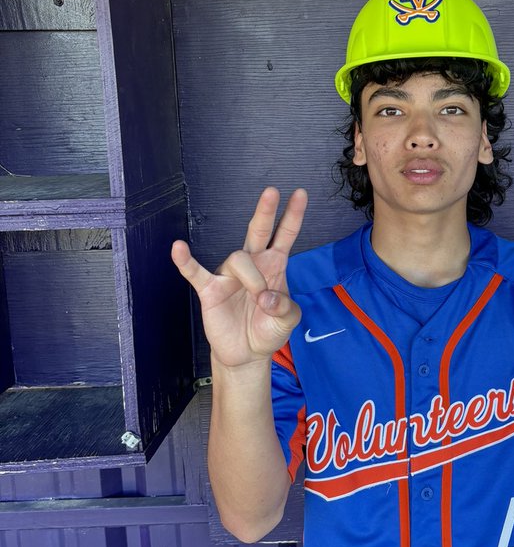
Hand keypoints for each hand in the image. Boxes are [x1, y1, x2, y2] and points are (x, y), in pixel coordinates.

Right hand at [171, 187, 306, 368]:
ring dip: (252, 278)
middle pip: (259, 229)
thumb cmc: (268, 330)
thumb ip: (285, 307)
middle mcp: (253, 264)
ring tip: (258, 298)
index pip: (285, 234)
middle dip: (266, 211)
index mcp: (274, 265)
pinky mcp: (210, 290)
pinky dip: (186, 261)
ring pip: (238, 258)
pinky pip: (195, 272)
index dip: (293, 215)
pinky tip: (178, 248)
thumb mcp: (288, 320)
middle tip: (273, 191)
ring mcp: (229, 275)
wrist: (247, 354)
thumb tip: (266, 297)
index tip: (301, 193)